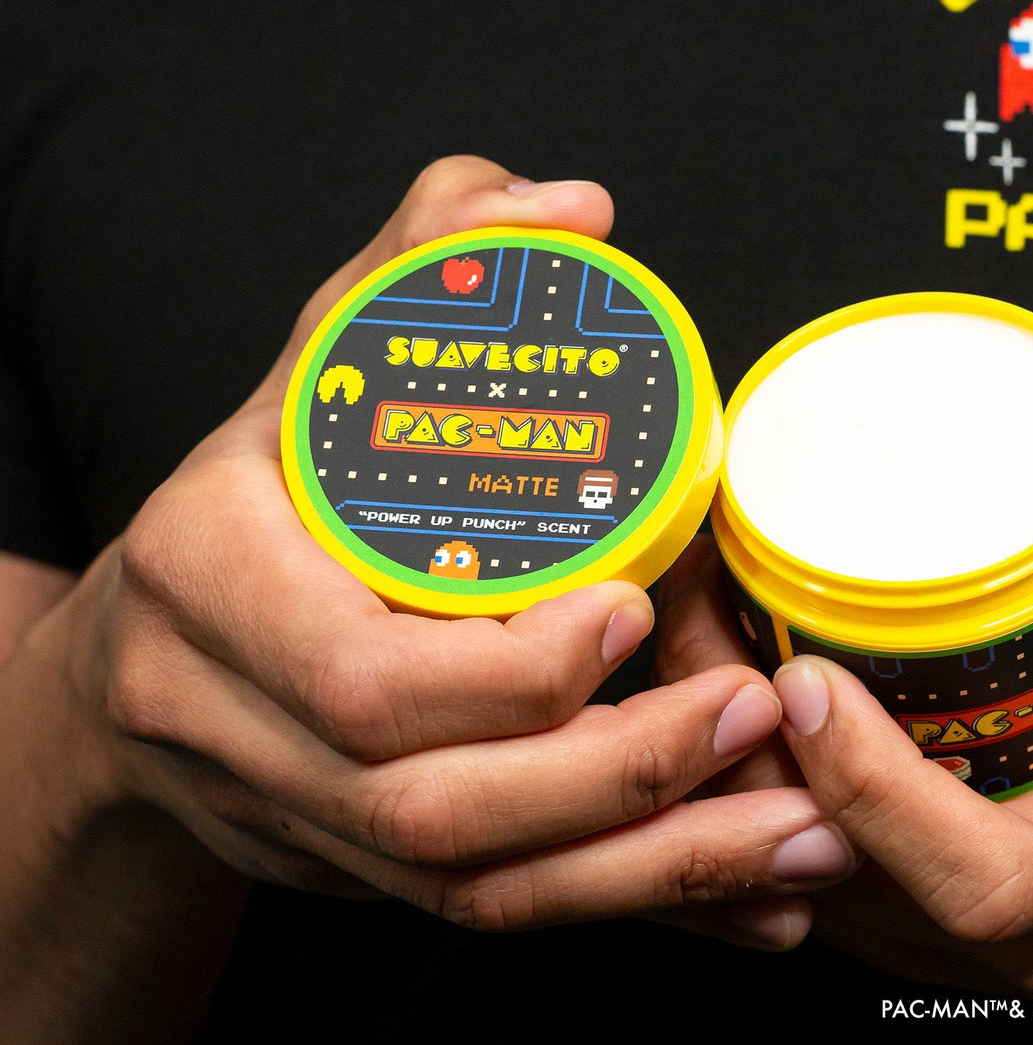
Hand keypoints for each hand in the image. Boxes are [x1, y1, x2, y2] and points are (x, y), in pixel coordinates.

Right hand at [8, 157, 851, 957]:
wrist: (146, 660)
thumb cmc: (250, 493)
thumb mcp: (320, 355)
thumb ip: (427, 260)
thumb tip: (569, 208)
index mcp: (215, 582)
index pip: (360, 670)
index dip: (506, 671)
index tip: (631, 613)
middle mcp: (237, 721)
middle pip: (432, 802)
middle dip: (609, 778)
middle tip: (747, 718)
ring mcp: (299, 816)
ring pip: (477, 888)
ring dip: (651, 870)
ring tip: (798, 835)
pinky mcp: (359, 868)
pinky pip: (498, 912)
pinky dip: (631, 903)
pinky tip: (749, 898)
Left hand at [657, 411, 1032, 990]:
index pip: (977, 878)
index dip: (879, 791)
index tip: (811, 676)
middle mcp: (980, 928)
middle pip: (823, 860)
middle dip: (736, 733)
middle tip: (704, 591)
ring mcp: (901, 932)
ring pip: (759, 855)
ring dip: (701, 734)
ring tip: (685, 598)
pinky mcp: (847, 912)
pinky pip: (748, 846)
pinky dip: (708, 751)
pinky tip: (693, 653)